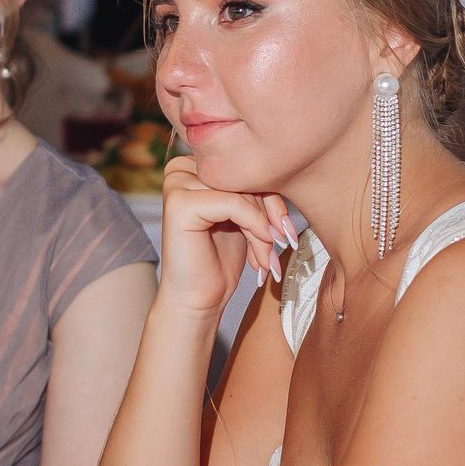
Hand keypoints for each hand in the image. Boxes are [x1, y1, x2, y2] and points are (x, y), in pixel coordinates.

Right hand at [154, 155, 291, 319]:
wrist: (199, 298)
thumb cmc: (221, 259)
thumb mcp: (245, 216)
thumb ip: (255, 189)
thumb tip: (286, 171)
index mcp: (194, 167)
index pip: (245, 167)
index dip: (272, 195)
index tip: (287, 228)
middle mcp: (181, 169)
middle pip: (243, 176)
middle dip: (270, 213)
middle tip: (280, 244)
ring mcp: (177, 185)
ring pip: (241, 190)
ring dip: (263, 226)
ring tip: (265, 257)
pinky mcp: (179, 204)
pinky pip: (233, 203)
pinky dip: (254, 226)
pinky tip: (259, 252)